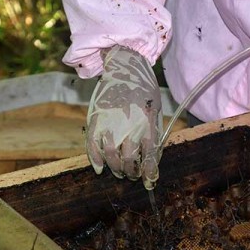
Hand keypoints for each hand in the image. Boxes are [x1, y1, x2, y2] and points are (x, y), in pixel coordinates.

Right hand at [86, 45, 162, 188]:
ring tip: (119, 171)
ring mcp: (110, 125)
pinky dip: (95, 161)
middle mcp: (129, 128)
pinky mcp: (95, 121)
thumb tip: (152, 162)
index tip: (149, 182)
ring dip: (115, 169)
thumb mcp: (156, 114)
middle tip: (132, 174)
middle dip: (131, 173)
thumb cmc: (144, 92)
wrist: (126, 67)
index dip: (149, 174)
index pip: (149, 159)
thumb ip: (154, 137)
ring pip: (111, 158)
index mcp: (147, 126)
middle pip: (129, 162)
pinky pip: (93, 147)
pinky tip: (100, 168)